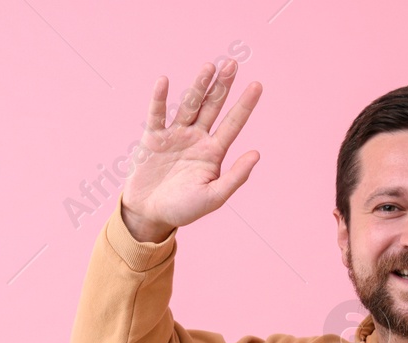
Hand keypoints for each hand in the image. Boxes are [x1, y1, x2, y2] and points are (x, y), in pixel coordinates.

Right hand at [120, 59, 262, 241]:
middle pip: (212, 106)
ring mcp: (175, 135)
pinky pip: (157, 114)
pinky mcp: (153, 137)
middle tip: (232, 63)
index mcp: (213, 152)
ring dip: (198, 86)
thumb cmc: (183, 209)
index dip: (245, 105)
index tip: (258, 85)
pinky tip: (164, 82)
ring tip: (209, 66)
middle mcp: (197, 138)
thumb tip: (256, 154)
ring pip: (189, 105)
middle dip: (222, 86)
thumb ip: (235, 177)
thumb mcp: (213, 197)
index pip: (233, 124)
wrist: (149, 215)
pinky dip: (159, 99)